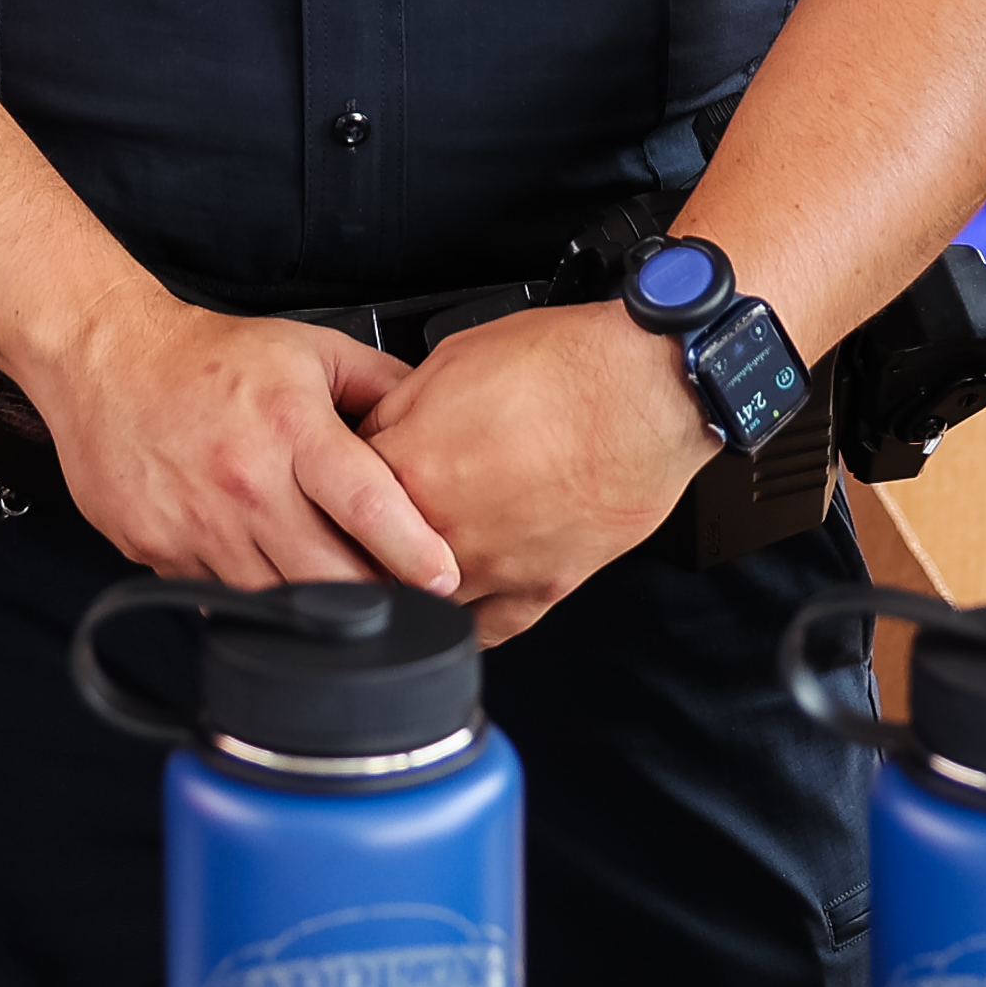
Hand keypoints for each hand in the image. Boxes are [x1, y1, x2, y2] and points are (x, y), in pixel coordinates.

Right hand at [18, 297, 458, 598]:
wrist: (107, 359)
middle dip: (374, 596)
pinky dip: (253, 602)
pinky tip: (267, 576)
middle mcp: (246, 481)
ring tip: (338, 593)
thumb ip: (382, 385)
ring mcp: (199, 524)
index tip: (445, 580)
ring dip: (316, 610)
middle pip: (329, 576)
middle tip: (400, 597)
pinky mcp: (159, 552)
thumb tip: (442, 421)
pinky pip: (221, 602)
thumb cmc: (208, 357)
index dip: (413, 551)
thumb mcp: (311, 350)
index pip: (366, 503)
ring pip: (278, 602)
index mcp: (292, 427)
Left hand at [357, 302, 718, 642]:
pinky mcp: (544, 588)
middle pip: (372, 561)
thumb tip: (375, 429)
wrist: (647, 389)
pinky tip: (458, 603)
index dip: (338, 486)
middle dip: (367, 543)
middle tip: (375, 523)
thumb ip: (402, 408)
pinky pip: (490, 628)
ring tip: (414, 560)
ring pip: (424, 601)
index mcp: (412, 467)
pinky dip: (468, 621)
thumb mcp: (454, 358)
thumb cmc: (565, 364)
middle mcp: (446, 529)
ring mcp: (495, 566)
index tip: (341, 485)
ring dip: (412, 584)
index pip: (340, 495)